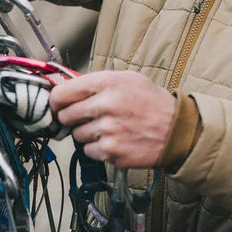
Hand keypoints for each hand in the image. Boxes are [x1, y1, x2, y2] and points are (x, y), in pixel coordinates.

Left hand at [50, 71, 176, 168]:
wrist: (175, 129)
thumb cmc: (150, 101)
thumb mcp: (127, 79)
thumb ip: (97, 82)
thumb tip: (66, 89)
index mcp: (108, 83)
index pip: (62, 93)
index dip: (57, 100)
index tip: (59, 104)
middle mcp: (105, 105)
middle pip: (65, 116)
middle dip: (72, 117)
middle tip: (86, 117)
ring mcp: (108, 130)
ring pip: (76, 135)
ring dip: (87, 133)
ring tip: (108, 127)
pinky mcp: (111, 152)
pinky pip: (89, 151)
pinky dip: (97, 148)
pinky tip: (114, 140)